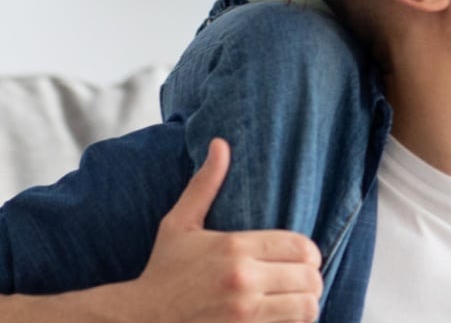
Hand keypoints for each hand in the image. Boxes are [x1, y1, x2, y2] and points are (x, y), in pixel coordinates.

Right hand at [124, 137, 324, 321]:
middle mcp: (243, 281)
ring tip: (298, 299)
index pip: (300, 246)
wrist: (139, 320)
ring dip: (307, 302)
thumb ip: (205, 185)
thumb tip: (220, 144)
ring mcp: (245, 314)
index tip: (303, 256)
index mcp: (234, 248)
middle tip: (302, 279)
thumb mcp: (179, 224)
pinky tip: (284, 317)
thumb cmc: (162, 271)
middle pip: (309, 277)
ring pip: (306, 307)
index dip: (309, 252)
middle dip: (311, 278)